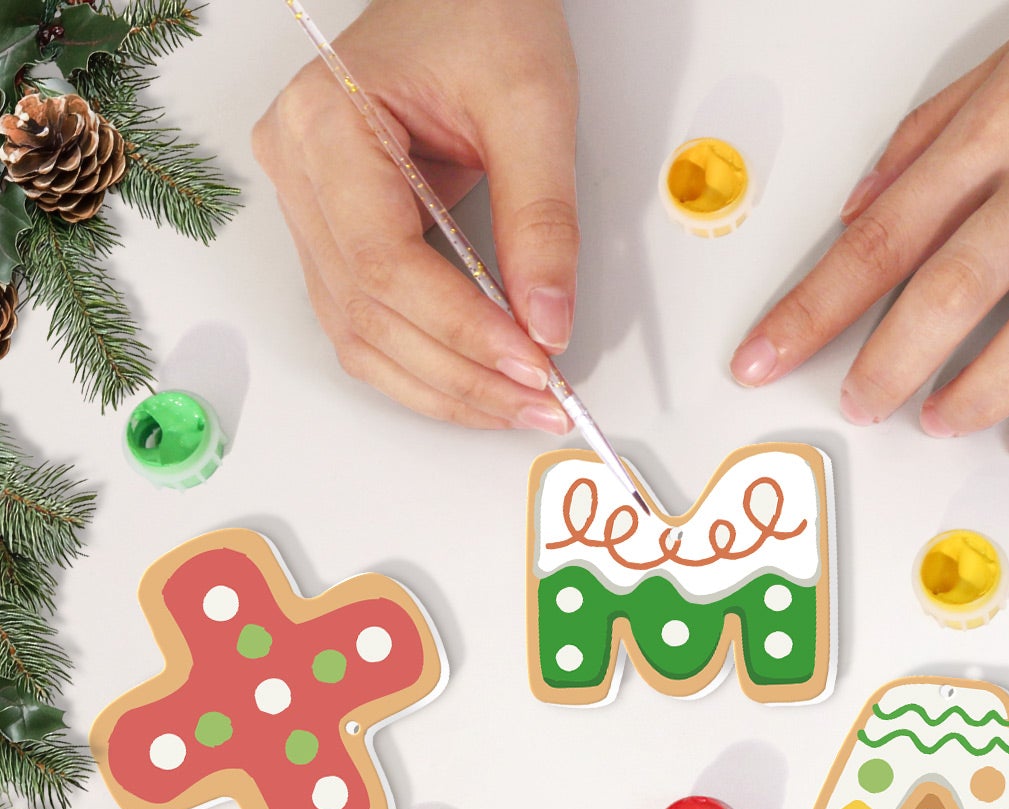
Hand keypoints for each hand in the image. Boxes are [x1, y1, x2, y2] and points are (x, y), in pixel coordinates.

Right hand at [254, 0, 578, 430]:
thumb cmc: (481, 16)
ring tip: (520, 405)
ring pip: (361, 337)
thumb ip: (542, 221)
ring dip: (444, 388)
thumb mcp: (532, 107)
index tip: (533, 364)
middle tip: (542, 402)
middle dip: (462, 375)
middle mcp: (297, 170)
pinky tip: (482, 385)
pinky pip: (368, 325)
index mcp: (326, 123)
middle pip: (369, 314)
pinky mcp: (335, 235)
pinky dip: (428, 367)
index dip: (461, 330)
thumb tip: (547, 324)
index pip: (386, 264)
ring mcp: (308, 207)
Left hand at [731, 0, 1008, 455]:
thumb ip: (928, 139)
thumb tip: (856, 212)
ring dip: (982, 389)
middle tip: (856, 406)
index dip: (815, 306)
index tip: (764, 357)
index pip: (885, 235)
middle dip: (888, 360)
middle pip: (955, 285)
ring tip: (938, 422)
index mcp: (1005, 124)